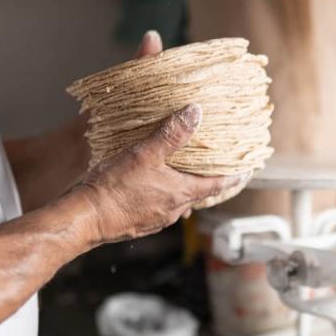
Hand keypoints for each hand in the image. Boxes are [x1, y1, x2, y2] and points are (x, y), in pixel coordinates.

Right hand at [72, 103, 248, 244]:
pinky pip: (159, 206)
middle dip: (208, 179)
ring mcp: (157, 218)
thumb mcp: (145, 153)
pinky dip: (163, 193)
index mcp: (182, 192)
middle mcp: (174, 209)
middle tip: (215, 166)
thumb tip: (195, 113)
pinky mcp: (140, 223)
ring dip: (183, 186)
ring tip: (182, 171)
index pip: (219, 185)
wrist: (86, 217)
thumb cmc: (115, 187)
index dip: (235, 176)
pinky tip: (152, 184)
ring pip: (179, 200)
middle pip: (200, 192)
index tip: (249, 170)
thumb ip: (171, 134)